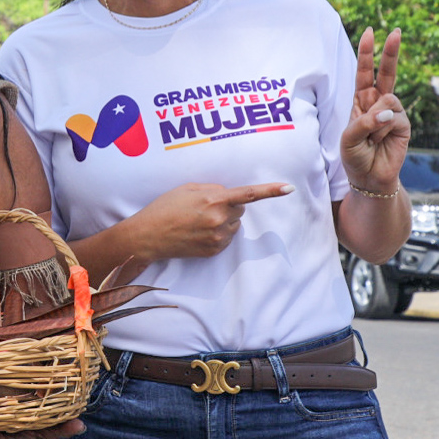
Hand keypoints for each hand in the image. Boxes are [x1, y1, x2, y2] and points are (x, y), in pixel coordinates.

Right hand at [130, 181, 293, 260]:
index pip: (248, 194)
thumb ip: (212, 188)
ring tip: (197, 220)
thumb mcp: (186, 189)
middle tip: (204, 206)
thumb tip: (228, 194)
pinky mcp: (215, 250)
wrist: (149, 236)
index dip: (270, 191)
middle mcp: (219, 219)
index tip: (289, 188)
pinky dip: (217, 233)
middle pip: (240, 209)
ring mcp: (218, 237)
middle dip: (228, 205)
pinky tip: (197, 232)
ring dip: (223, 220)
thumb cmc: (164, 208)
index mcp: (213, 200)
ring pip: (234, 224)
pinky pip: (226, 237)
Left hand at [340, 28, 409, 193]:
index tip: (369, 32)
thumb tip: (387, 110)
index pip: (364, 72)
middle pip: (386, 73)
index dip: (367, 53)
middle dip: (390, 52)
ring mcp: (392, 112)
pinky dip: (382, 129)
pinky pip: (394, 117)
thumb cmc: (354, 155)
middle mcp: (378, 102)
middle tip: (396, 31)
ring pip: (388, 99)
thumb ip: (363, 121)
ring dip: (375, 119)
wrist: (368, 177)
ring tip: (370, 137)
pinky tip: (379, 140)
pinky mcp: (403, 125)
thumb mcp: (348, 137)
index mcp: (361, 100)